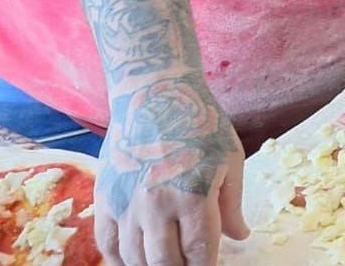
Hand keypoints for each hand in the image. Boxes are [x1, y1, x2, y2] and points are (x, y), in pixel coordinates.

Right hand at [95, 76, 248, 265]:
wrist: (154, 95)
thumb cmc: (200, 124)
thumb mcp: (230, 160)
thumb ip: (232, 205)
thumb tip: (239, 238)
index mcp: (194, 197)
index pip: (199, 252)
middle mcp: (157, 206)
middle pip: (165, 263)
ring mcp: (126, 205)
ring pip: (135, 258)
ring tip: (166, 263)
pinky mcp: (104, 199)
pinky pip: (106, 244)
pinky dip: (120, 260)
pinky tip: (134, 260)